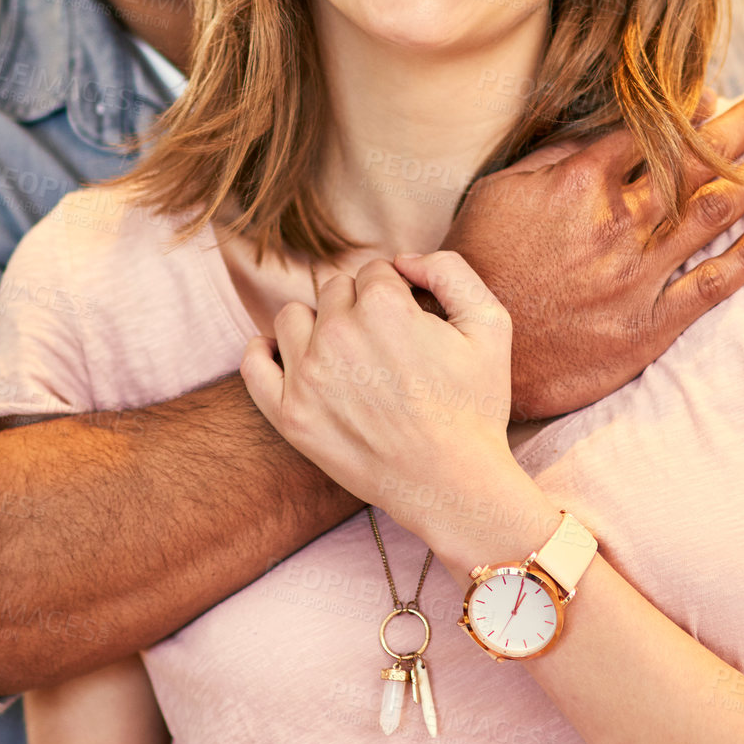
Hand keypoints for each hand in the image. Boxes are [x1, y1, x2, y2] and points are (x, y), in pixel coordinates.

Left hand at [240, 252, 519, 528]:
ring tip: (348, 357)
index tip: (410, 323)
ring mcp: (308, 375)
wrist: (453, 484)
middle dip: (360, 308)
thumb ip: (450, 270)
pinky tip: (292, 359)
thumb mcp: (490, 324)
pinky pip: (253, 361)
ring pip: (294, 317)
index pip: (375, 272)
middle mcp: (338, 333)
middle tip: (386, 347)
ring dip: (318, 326)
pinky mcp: (289, 414)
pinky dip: (266, 352)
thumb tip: (404, 259)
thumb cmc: (475, 406)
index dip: (397, 294)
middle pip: (335, 291)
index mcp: (384, 306)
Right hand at [441, 89, 743, 418]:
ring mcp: (638, 275)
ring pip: (713, 214)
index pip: (647, 130)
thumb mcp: (498, 192)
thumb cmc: (481, 264)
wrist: (475, 349)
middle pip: (692, 163)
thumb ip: (552, 157)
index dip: (685, 107)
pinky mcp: (648, 325)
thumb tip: (601, 128)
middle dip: (741, 127)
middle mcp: (618, 224)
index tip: (713, 92)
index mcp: (579, 184)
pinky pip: (711, 286)